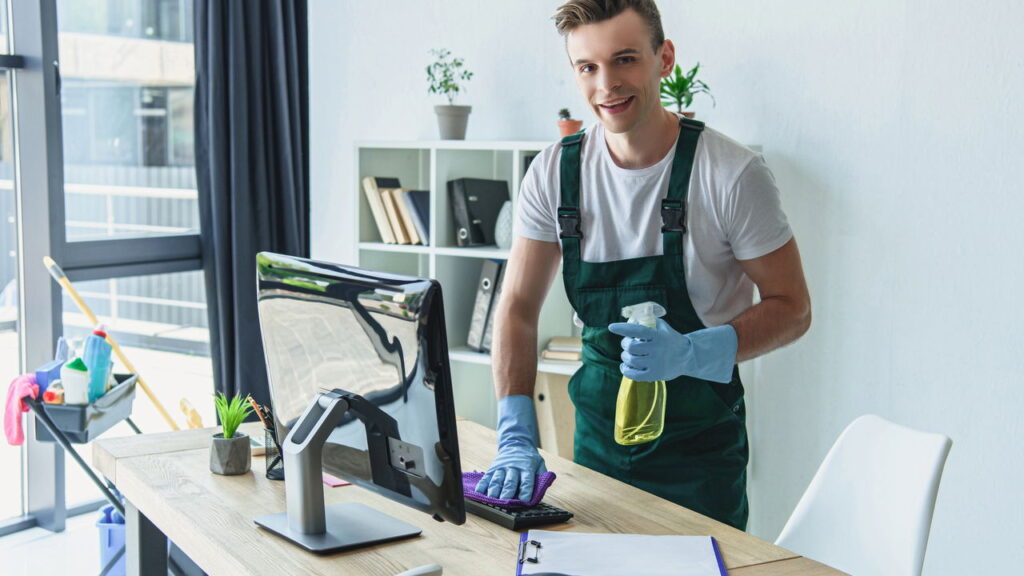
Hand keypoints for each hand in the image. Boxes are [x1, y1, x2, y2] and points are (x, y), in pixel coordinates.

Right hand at [474, 395, 546, 499]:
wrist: (516, 443)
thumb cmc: (529, 458)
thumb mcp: (540, 464)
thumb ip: (542, 476)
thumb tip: (542, 489)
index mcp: (526, 467)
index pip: (527, 480)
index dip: (526, 490)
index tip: (524, 500)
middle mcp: (513, 468)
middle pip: (510, 481)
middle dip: (507, 492)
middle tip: (505, 502)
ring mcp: (501, 468)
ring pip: (497, 480)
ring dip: (494, 490)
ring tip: (491, 499)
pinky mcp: (492, 469)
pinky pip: (486, 478)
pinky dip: (482, 485)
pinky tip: (479, 493)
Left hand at [607, 318, 737, 383]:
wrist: (689, 357)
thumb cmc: (671, 339)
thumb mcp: (663, 327)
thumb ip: (648, 321)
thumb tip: (632, 318)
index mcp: (658, 336)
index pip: (637, 331)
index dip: (623, 328)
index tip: (611, 327)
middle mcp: (657, 349)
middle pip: (631, 347)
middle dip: (625, 344)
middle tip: (627, 344)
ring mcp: (656, 363)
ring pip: (631, 360)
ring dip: (625, 356)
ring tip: (628, 355)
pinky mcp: (654, 375)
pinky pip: (634, 374)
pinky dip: (626, 370)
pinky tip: (625, 366)